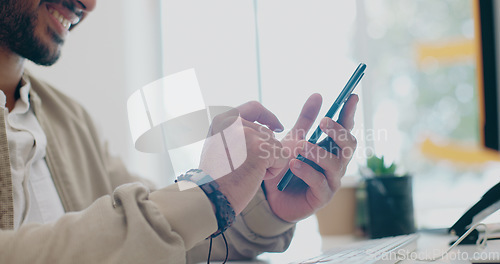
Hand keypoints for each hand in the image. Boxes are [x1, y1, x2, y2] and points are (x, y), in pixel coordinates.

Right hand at [199, 101, 286, 214]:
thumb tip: (265, 127)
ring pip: (276, 145)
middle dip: (265, 151)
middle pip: (267, 132)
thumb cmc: (216, 177)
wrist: (212, 197)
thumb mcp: (220, 146)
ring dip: (269, 162)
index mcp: (222, 120)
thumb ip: (237, 133)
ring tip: (248, 173)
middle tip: (248, 169)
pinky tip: (256, 177)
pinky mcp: (261, 149)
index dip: (268, 116)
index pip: (254, 107)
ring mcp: (248, 134)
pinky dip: (274, 170)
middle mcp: (234, 123)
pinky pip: (282, 157)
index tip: (277, 127)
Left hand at [263, 93, 358, 221]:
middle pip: (349, 145)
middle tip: (323, 122)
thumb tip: (318, 94)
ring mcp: (332, 180)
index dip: (349, 113)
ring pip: (335, 164)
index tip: (351, 96)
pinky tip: (293, 164)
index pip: (346, 128)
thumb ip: (306, 120)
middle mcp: (337, 163)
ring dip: (318, 152)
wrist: (271, 197)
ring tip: (300, 146)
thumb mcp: (294, 140)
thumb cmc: (287, 167)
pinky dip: (306, 171)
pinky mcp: (322, 197)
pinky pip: (319, 182)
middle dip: (338, 132)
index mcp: (332, 147)